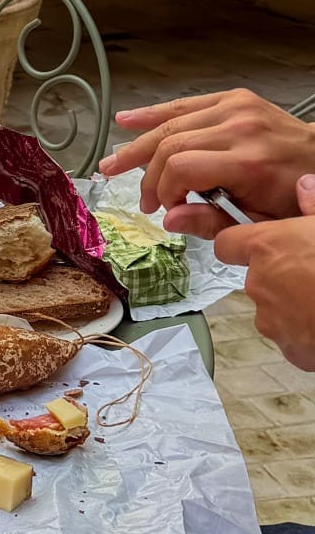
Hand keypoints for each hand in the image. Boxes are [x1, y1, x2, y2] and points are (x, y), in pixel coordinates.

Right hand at [98, 89, 314, 237]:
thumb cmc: (294, 196)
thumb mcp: (260, 222)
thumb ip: (213, 223)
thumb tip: (169, 220)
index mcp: (249, 163)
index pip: (181, 168)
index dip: (163, 190)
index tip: (165, 210)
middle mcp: (240, 129)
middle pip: (170, 145)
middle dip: (147, 175)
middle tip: (140, 199)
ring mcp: (236, 108)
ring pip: (171, 124)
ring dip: (138, 145)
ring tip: (112, 164)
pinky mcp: (234, 99)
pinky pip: (185, 105)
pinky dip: (154, 113)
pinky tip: (128, 121)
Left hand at [216, 176, 314, 371]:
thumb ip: (313, 206)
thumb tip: (304, 185)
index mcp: (268, 247)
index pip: (227, 243)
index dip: (240, 244)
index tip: (256, 245)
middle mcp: (259, 282)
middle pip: (256, 277)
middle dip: (279, 277)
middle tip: (311, 274)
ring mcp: (271, 319)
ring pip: (273, 308)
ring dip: (292, 305)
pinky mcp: (288, 348)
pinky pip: (290, 337)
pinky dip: (304, 333)